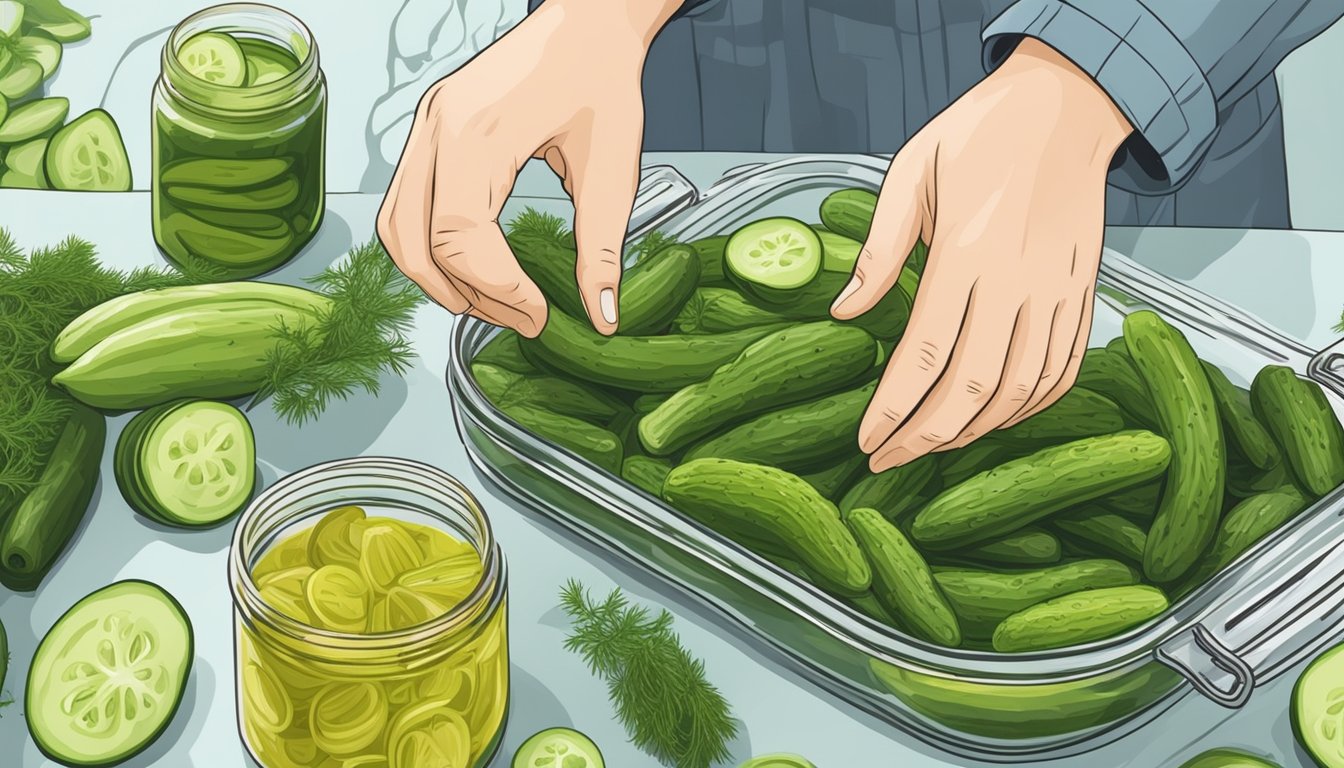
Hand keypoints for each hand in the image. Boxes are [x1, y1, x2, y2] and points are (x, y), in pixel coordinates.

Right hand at [377, 0, 680, 336]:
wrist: (589, 25)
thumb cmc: (604, 81)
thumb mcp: (612, 170)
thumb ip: (601, 249)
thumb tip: (602, 317)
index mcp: (478, 134)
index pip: (458, 238)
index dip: (497, 289)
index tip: (540, 314)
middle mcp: (437, 128)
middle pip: (417, 241)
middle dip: (467, 293)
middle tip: (522, 318)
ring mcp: (426, 126)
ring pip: (397, 226)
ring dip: (438, 277)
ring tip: (494, 302)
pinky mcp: (431, 131)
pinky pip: (407, 202)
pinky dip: (430, 245)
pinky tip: (475, 266)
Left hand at [832, 38, 1133, 471]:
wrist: (1067, 105)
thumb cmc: (982, 133)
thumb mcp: (912, 171)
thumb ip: (879, 249)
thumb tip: (845, 311)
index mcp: (967, 251)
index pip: (924, 355)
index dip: (892, 409)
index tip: (867, 439)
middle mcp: (1018, 280)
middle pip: (972, 387)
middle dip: (926, 437)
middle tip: (890, 460)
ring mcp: (1059, 291)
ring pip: (1021, 390)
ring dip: (976, 430)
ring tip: (935, 444)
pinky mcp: (1085, 293)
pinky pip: (1064, 370)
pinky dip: (1031, 407)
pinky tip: (996, 419)